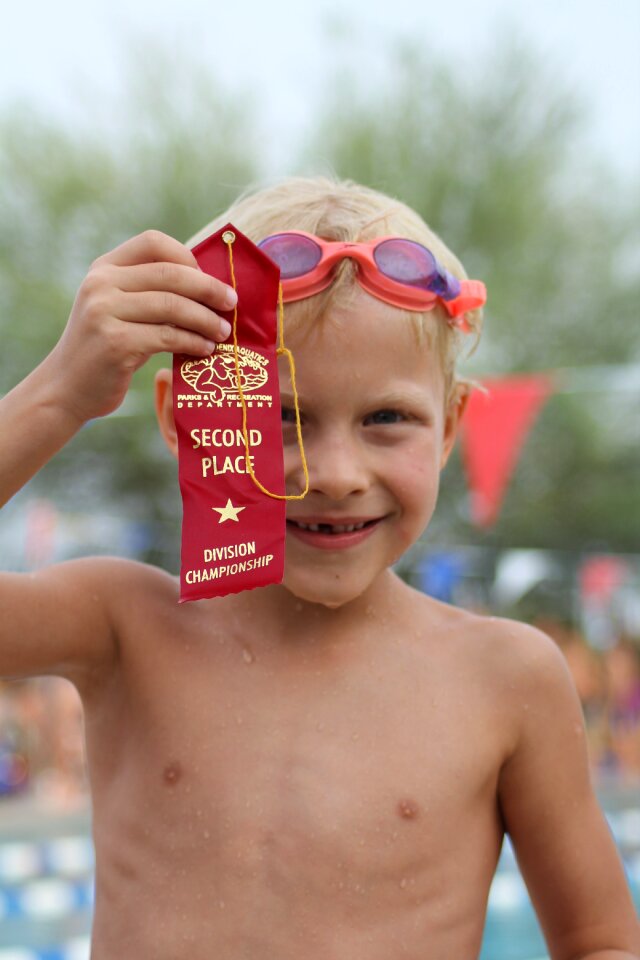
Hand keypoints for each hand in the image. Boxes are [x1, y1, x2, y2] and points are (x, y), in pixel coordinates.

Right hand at [46, 230, 236, 422]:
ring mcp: (105, 312)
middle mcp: (101, 284)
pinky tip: (206, 350)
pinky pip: (168, 337)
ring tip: (223, 333)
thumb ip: (149, 291)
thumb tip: (210, 285)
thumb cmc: (106, 348)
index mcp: (104, 268)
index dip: (187, 257)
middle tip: (232, 304)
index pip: (153, 242)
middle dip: (209, 289)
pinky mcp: (115, 343)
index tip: (208, 279)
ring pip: (173, 306)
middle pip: (170, 274)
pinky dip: (194, 342)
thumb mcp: (117, 308)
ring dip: (206, 320)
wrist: (67, 388)